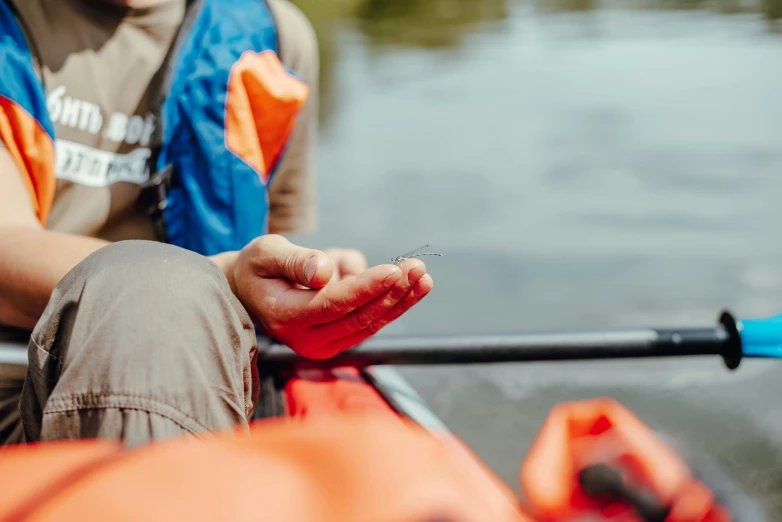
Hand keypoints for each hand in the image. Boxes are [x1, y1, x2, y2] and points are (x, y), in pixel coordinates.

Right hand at [232, 235, 432, 358]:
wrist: (251, 291)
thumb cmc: (259, 268)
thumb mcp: (266, 253)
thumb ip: (295, 262)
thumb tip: (324, 271)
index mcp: (286, 316)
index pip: (334, 305)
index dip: (366, 288)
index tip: (393, 270)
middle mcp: (306, 338)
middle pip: (359, 318)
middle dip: (392, 293)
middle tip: (417, 268)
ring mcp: (324, 344)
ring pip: (371, 323)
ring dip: (400, 300)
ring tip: (423, 276)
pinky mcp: (338, 340)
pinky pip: (372, 321)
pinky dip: (394, 303)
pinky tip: (410, 281)